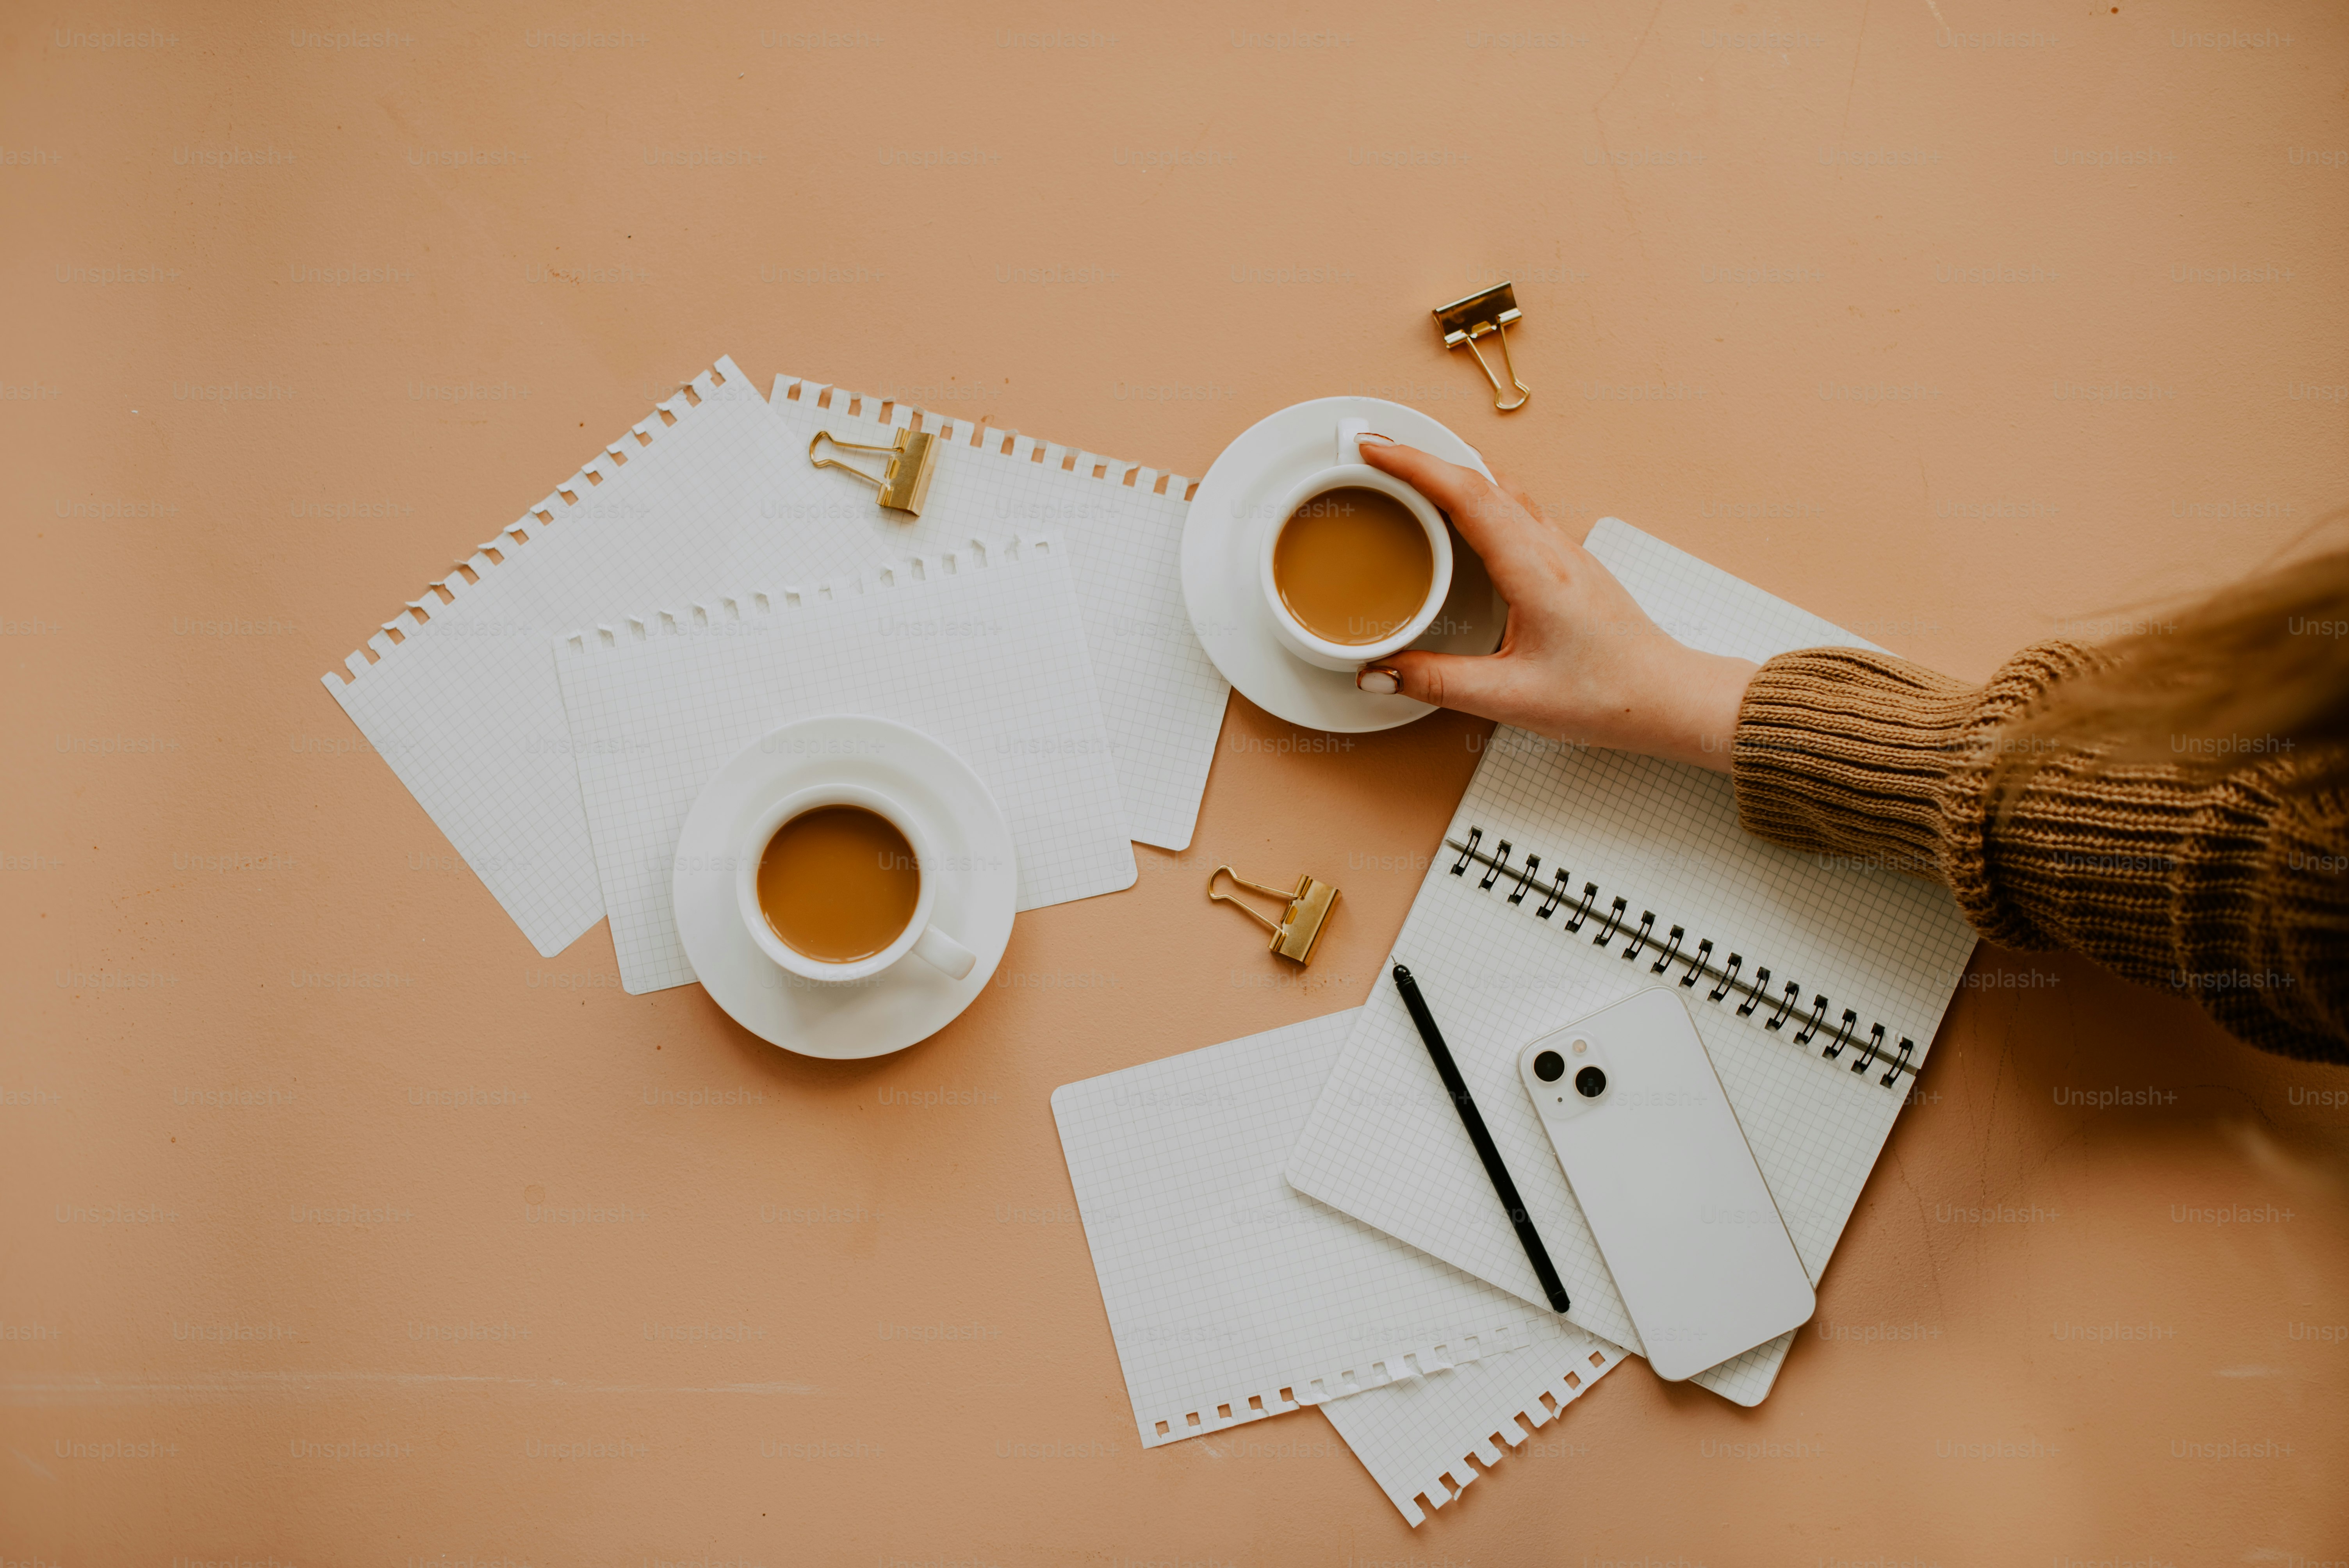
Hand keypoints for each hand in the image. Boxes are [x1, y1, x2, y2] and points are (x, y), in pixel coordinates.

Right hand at [1352, 439, 1756, 771]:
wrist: (1666, 697)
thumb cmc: (1606, 695)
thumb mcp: (1511, 698)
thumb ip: (1439, 682)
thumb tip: (1377, 672)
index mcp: (1535, 569)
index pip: (1467, 494)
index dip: (1415, 465)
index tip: (1374, 448)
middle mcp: (1550, 547)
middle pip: (1480, 479)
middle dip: (1422, 457)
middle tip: (1374, 451)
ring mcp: (1561, 550)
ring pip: (1501, 489)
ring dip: (1451, 472)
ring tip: (1406, 472)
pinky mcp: (1565, 563)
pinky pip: (1514, 509)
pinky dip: (1475, 496)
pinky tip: (1458, 514)